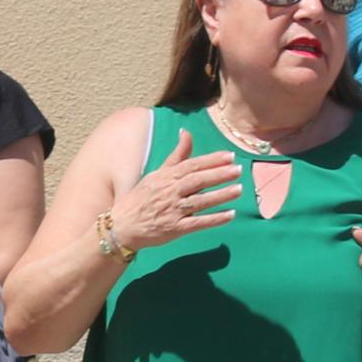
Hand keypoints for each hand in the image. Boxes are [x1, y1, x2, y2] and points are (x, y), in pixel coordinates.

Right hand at [108, 134, 242, 252]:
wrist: (122, 226)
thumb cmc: (140, 199)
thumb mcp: (156, 174)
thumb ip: (176, 156)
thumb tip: (186, 132)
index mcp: (166, 177)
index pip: (192, 165)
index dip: (212, 160)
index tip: (230, 156)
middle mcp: (170, 192)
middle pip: (198, 180)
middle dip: (219, 174)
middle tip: (238, 170)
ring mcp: (173, 211)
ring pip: (201, 201)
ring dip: (221, 195)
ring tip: (239, 189)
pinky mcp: (175, 229)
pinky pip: (198, 223)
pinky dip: (215, 219)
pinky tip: (230, 215)